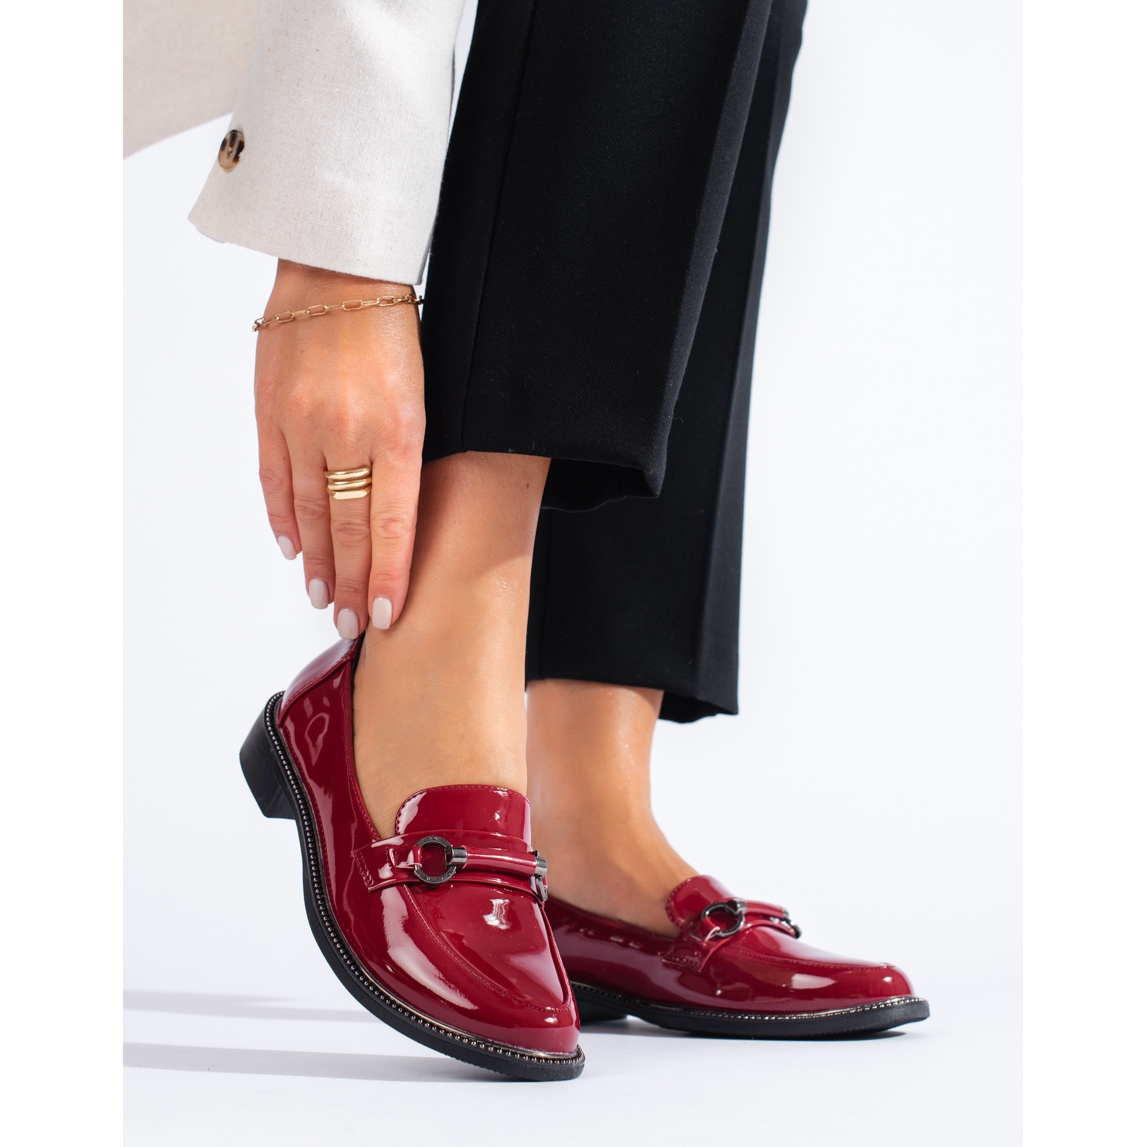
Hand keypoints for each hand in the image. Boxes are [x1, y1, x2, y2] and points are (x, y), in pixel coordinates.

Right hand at [254, 260, 424, 635]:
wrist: (340, 265)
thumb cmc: (394, 327)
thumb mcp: (426, 391)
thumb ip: (409, 453)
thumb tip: (400, 511)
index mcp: (399, 430)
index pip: (394, 524)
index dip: (389, 575)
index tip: (387, 613)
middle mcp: (348, 434)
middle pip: (349, 528)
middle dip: (354, 582)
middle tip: (354, 622)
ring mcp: (302, 423)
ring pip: (307, 511)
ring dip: (317, 560)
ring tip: (324, 596)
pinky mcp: (269, 409)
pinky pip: (273, 476)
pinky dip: (281, 517)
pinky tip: (292, 547)